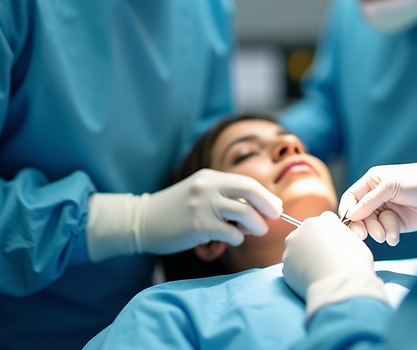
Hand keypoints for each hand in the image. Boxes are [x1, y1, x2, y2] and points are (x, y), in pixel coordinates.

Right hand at [86, 169, 282, 260]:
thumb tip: (255, 210)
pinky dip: (237, 238)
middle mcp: (207, 187)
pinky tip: (231, 239)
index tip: (275, 206)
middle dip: (267, 205)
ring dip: (255, 225)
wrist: (141, 220)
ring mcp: (202, 205)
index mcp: (209, 176)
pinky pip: (231, 233)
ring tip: (254, 232)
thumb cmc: (174, 210)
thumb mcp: (198, 193)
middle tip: (275, 216)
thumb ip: (223, 196)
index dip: (265, 194)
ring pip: (244, 214)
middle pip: (250, 191)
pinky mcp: (198, 226)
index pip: (246, 182)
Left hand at [283, 212, 386, 317]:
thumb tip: (337, 239)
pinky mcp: (285, 266)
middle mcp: (301, 230)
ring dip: (305, 258)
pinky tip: (312, 279)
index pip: (324, 222)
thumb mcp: (354, 240)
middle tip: (326, 259)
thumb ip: (342, 234)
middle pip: (307, 234)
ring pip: (297, 250)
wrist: (340, 286)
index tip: (334, 244)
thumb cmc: (353, 263)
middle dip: (314, 244)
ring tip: (319, 270)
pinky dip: (300, 272)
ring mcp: (291, 248)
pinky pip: (293, 267)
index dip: (330, 233)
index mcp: (320, 221)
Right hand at [340, 160, 416, 245]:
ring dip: (377, 231)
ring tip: (387, 235)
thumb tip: (350, 214)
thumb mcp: (392, 186)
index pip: (351, 197)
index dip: (347, 210)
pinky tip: (395, 237)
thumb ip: (370, 200)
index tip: (349, 222)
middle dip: (361, 225)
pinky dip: (389, 235)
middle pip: (359, 214)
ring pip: (372, 225)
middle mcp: (377, 196)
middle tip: (363, 235)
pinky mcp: (398, 223)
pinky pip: (386, 231)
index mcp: (373, 182)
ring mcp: (388, 210)